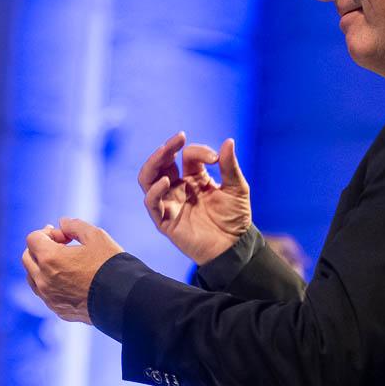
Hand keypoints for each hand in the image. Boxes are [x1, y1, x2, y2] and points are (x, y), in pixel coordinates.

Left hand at [22, 218, 123, 323]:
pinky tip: (69, 279)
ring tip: (64, 262)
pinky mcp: (58, 310)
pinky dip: (49, 282)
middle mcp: (43, 280)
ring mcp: (49, 297)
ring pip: (32, 277)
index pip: (33, 239)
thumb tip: (61, 224)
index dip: (48, 232)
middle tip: (63, 245)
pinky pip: (44, 293)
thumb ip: (74, 225)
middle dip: (41, 248)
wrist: (123, 300)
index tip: (65, 237)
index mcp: (49, 259)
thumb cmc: (110, 265)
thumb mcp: (96, 236)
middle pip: (28, 257)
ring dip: (42, 266)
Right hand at [138, 132, 250, 263]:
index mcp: (194, 178)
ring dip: (153, 163)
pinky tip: (166, 181)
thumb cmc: (235, 218)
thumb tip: (228, 140)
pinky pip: (152, 203)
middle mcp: (178, 188)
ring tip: (164, 152)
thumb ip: (230, 166)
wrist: (234, 247)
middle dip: (166, 149)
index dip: (199, 152)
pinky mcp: (165, 221)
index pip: (187, 156)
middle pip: (161, 163)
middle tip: (177, 139)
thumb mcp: (236, 188)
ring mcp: (170, 203)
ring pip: (148, 179)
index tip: (216, 158)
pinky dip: (155, 190)